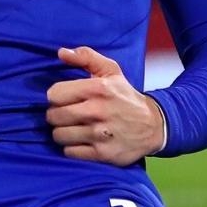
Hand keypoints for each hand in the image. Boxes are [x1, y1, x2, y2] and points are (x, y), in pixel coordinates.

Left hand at [45, 45, 166, 164]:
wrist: (153, 125)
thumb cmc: (126, 96)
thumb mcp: (111, 70)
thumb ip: (86, 56)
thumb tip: (60, 52)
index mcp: (98, 88)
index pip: (54, 94)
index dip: (56, 96)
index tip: (63, 98)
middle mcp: (97, 111)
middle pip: (53, 116)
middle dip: (56, 115)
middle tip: (67, 114)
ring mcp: (99, 135)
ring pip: (58, 135)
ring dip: (62, 132)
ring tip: (73, 127)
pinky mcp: (102, 154)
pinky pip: (69, 152)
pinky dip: (71, 147)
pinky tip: (81, 141)